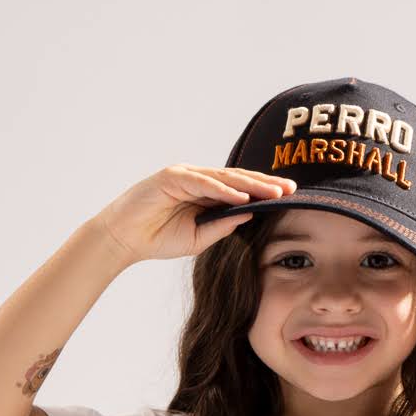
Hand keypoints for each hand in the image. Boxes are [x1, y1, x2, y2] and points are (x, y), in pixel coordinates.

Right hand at [95, 165, 297, 265]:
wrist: (124, 240)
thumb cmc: (158, 238)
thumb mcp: (200, 238)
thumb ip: (223, 225)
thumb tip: (250, 214)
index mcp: (206, 192)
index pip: (241, 190)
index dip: (265, 192)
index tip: (289, 198)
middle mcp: (198, 179)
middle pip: (238, 179)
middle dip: (266, 184)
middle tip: (291, 189)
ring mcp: (184, 175)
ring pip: (224, 178)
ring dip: (250, 185)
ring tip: (274, 192)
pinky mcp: (171, 177)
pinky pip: (201, 182)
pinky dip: (222, 190)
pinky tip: (242, 197)